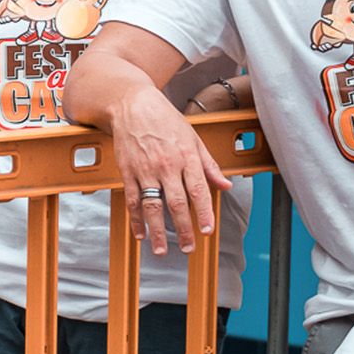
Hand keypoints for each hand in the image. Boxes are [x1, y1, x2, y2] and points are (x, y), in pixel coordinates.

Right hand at [112, 85, 231, 255]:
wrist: (132, 103)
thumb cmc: (164, 119)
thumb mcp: (193, 138)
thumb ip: (209, 165)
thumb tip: (225, 185)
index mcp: (186, 156)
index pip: (198, 189)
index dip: (204, 212)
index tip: (207, 230)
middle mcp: (166, 164)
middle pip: (177, 203)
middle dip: (183, 229)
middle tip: (188, 248)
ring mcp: (145, 169)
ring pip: (153, 205)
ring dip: (157, 230)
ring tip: (161, 249)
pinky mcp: (128, 171)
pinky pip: (132, 199)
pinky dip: (136, 218)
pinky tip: (140, 233)